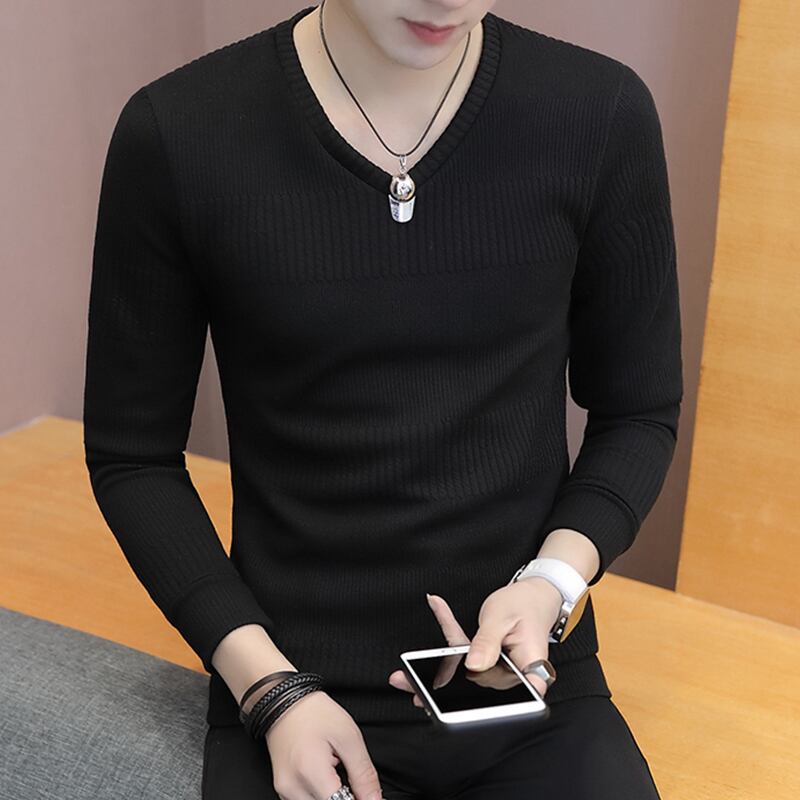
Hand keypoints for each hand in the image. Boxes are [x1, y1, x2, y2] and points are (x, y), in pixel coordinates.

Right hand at [264, 690, 383, 799]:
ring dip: (332, 798)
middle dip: (345, 799)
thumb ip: (363, 775)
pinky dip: (321, 796)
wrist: (284, 702)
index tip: (365, 792)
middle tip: (351, 780)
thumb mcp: (348, 737)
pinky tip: (325, 778)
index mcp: (311, 772)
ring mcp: (285, 791)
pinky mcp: (283, 791)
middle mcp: (292, 788)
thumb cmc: (315, 714)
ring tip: (336, 775)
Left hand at [387, 580, 562, 701]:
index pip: (505, 697)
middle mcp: (512, 678)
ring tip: (404, 674)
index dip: (475, 706)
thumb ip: (488, 642)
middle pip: (475, 687)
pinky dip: (447, 640)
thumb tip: (474, 666)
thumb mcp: (502, 618)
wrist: (534, 595)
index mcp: (526, 671)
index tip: (442, 706)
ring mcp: (497, 672)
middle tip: (410, 686)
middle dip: (439, 686)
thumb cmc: (525, 604)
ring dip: (434, 669)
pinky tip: (436, 611)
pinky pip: (462, 658)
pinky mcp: (486, 664)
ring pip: (463, 675)